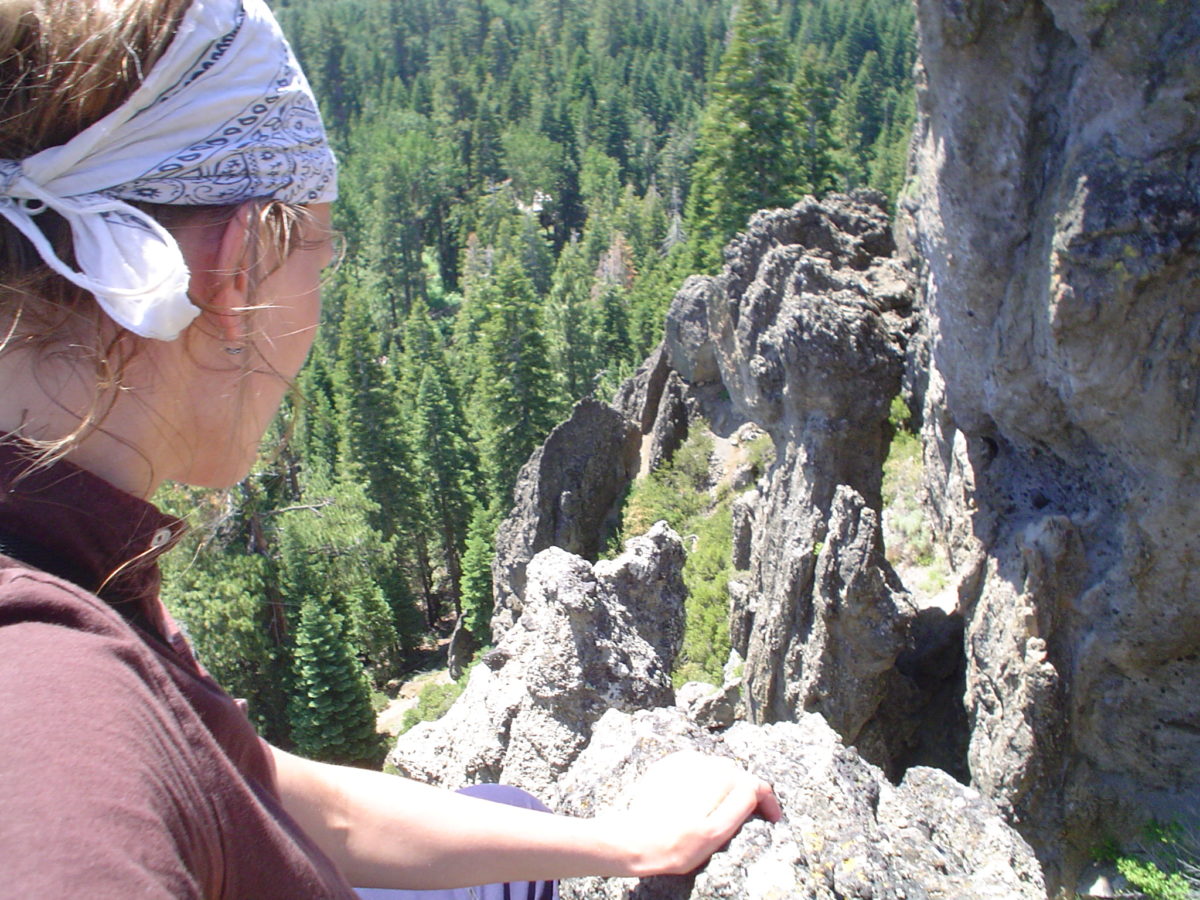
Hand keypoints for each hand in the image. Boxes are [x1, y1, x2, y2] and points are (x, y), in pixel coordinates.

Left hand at [599, 750, 781, 876]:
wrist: (633, 839)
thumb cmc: (675, 844)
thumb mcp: (715, 832)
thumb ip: (740, 804)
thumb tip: (754, 786)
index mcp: (719, 779)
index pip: (755, 783)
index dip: (769, 801)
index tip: (773, 818)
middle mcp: (703, 763)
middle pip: (737, 776)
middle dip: (746, 794)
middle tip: (749, 819)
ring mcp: (684, 763)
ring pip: (717, 771)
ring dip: (725, 788)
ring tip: (720, 813)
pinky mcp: (668, 767)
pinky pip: (697, 771)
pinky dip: (704, 784)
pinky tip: (697, 804)